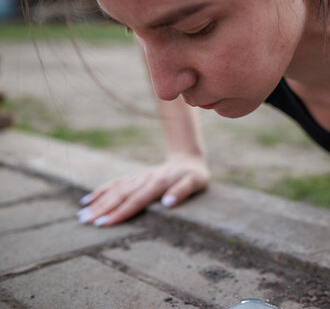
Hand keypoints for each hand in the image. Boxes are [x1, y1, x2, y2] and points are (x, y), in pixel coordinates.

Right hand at [76, 155, 209, 226]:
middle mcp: (144, 179)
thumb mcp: (195, 182)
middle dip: (102, 209)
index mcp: (158, 183)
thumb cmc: (194, 175)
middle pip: (120, 195)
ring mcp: (138, 177)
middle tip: (84, 222)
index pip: (136, 200)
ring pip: (115, 189)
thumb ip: (182, 191)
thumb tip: (167, 203)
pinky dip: (101, 190)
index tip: (104, 224)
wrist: (188, 159)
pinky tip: (87, 199)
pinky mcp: (135, 176)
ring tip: (81, 214)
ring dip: (98, 201)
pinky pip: (115, 183)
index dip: (120, 212)